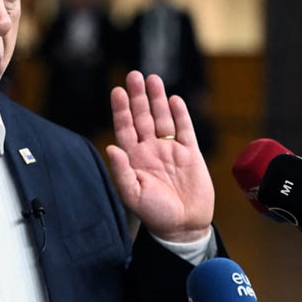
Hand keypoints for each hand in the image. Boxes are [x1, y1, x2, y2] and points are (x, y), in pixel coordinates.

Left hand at [106, 71, 214, 241]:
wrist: (184, 226)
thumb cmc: (155, 214)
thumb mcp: (133, 195)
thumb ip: (122, 171)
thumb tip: (111, 147)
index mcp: (134, 159)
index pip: (125, 128)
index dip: (121, 110)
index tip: (117, 91)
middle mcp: (150, 150)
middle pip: (143, 117)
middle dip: (138, 96)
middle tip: (134, 75)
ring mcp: (171, 150)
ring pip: (163, 118)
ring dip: (157, 99)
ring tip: (152, 78)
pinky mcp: (191, 154)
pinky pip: (184, 129)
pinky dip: (180, 114)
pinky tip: (174, 99)